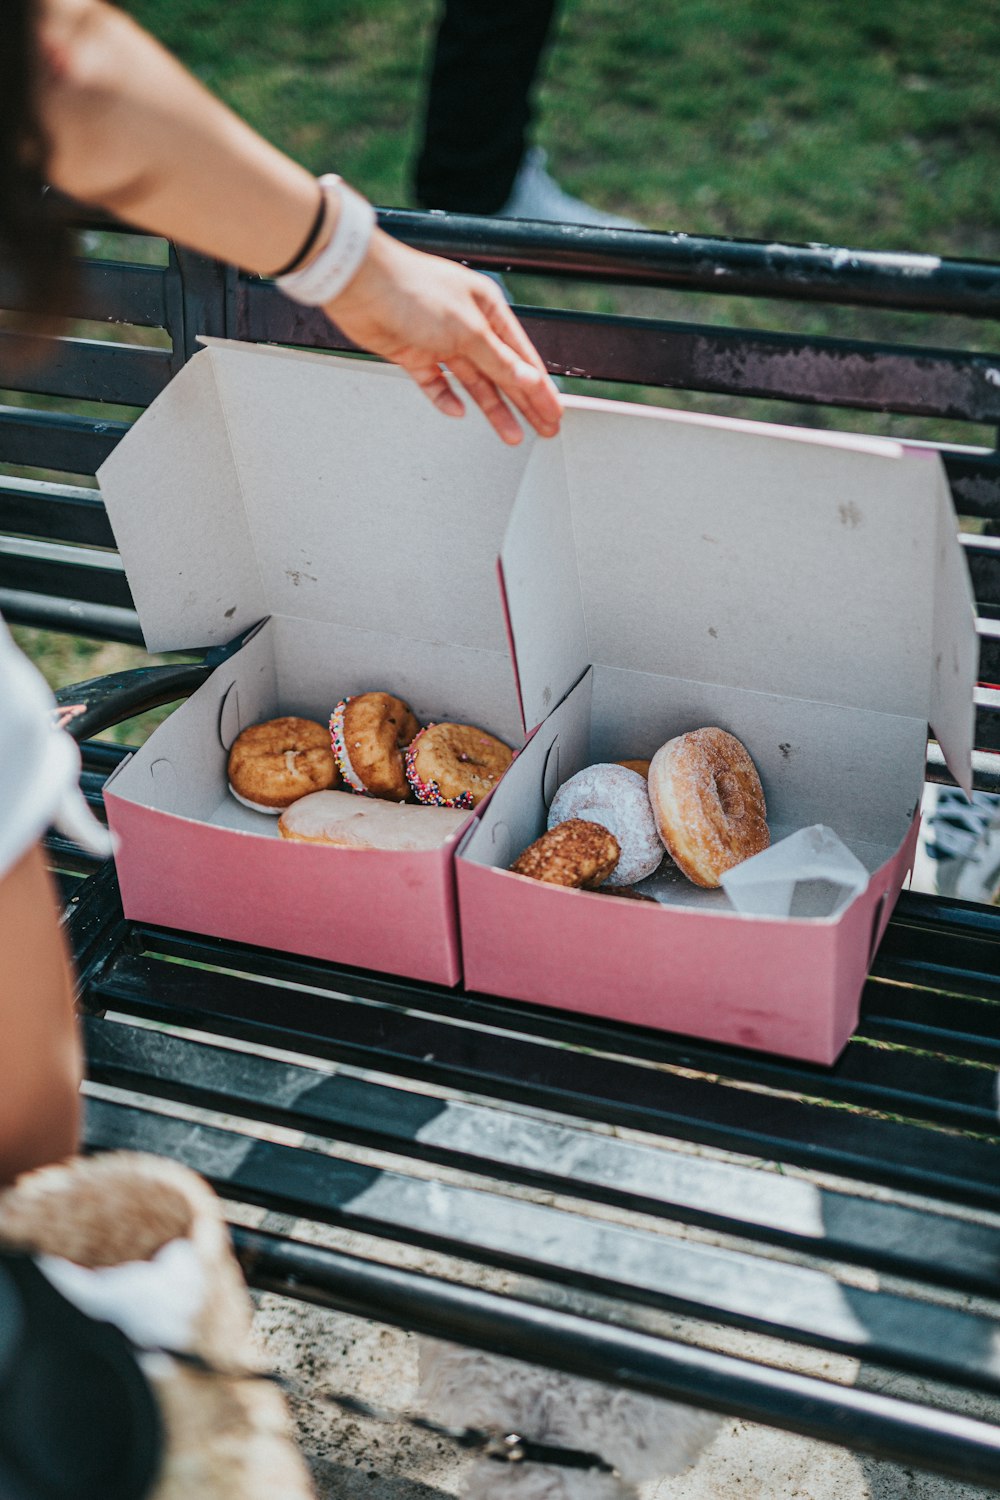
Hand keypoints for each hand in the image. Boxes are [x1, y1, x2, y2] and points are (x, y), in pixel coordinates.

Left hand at [325, 230, 562, 444]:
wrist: (359, 284)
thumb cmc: (412, 289)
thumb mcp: (466, 329)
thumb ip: (498, 360)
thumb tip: (527, 380)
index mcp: (487, 310)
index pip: (522, 358)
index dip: (540, 389)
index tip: (554, 412)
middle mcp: (466, 325)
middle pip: (502, 373)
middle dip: (524, 403)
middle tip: (543, 429)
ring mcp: (439, 340)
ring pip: (473, 383)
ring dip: (492, 409)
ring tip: (511, 435)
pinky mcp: (413, 353)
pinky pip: (436, 383)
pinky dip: (446, 398)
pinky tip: (458, 412)